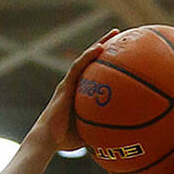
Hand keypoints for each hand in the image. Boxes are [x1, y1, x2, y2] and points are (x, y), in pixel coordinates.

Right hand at [31, 29, 119, 151]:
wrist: (48, 140)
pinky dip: (89, 55)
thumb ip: (104, 127)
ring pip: (86, 58)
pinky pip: (78, 66)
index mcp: (80, 93)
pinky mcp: (65, 84)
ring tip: (116, 33)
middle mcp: (75, 85)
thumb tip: (125, 133)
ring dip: (100, 44)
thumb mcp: (91, 132)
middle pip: (92, 61)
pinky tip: (101, 47)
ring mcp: (69, 83)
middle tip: (122, 36)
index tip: (123, 54)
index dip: (108, 62)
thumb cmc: (66, 140)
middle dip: (107, 46)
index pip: (96, 73)